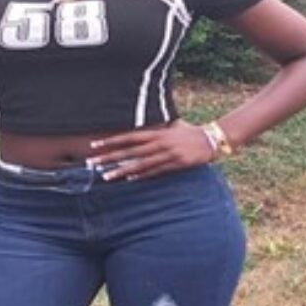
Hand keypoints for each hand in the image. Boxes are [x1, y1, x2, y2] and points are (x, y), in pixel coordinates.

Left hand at [85, 119, 214, 180]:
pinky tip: (129, 179)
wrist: (212, 138)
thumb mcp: (172, 126)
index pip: (128, 137)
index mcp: (157, 133)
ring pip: (140, 164)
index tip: (95, 145)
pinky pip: (156, 171)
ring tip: (106, 176)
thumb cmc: (190, 132)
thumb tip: (143, 129)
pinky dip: (142, 175)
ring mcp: (167, 154)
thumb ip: (157, 129)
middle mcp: (159, 143)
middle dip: (110, 157)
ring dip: (122, 170)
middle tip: (92, 162)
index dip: (111, 141)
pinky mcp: (176, 164)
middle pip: (129, 151)